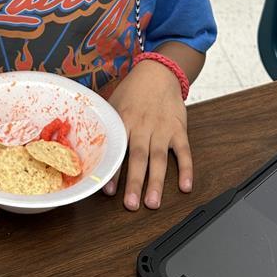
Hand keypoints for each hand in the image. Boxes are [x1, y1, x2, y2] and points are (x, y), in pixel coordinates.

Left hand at [103, 60, 192, 209]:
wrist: (158, 72)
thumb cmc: (133, 91)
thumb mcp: (114, 104)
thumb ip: (107, 126)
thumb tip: (89, 149)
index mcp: (124, 120)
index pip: (117, 150)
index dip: (113, 171)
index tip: (108, 191)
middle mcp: (143, 126)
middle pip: (138, 157)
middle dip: (135, 183)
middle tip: (131, 204)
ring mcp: (162, 128)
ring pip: (159, 158)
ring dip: (157, 182)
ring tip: (153, 202)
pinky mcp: (178, 129)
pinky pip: (184, 151)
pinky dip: (186, 169)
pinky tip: (185, 186)